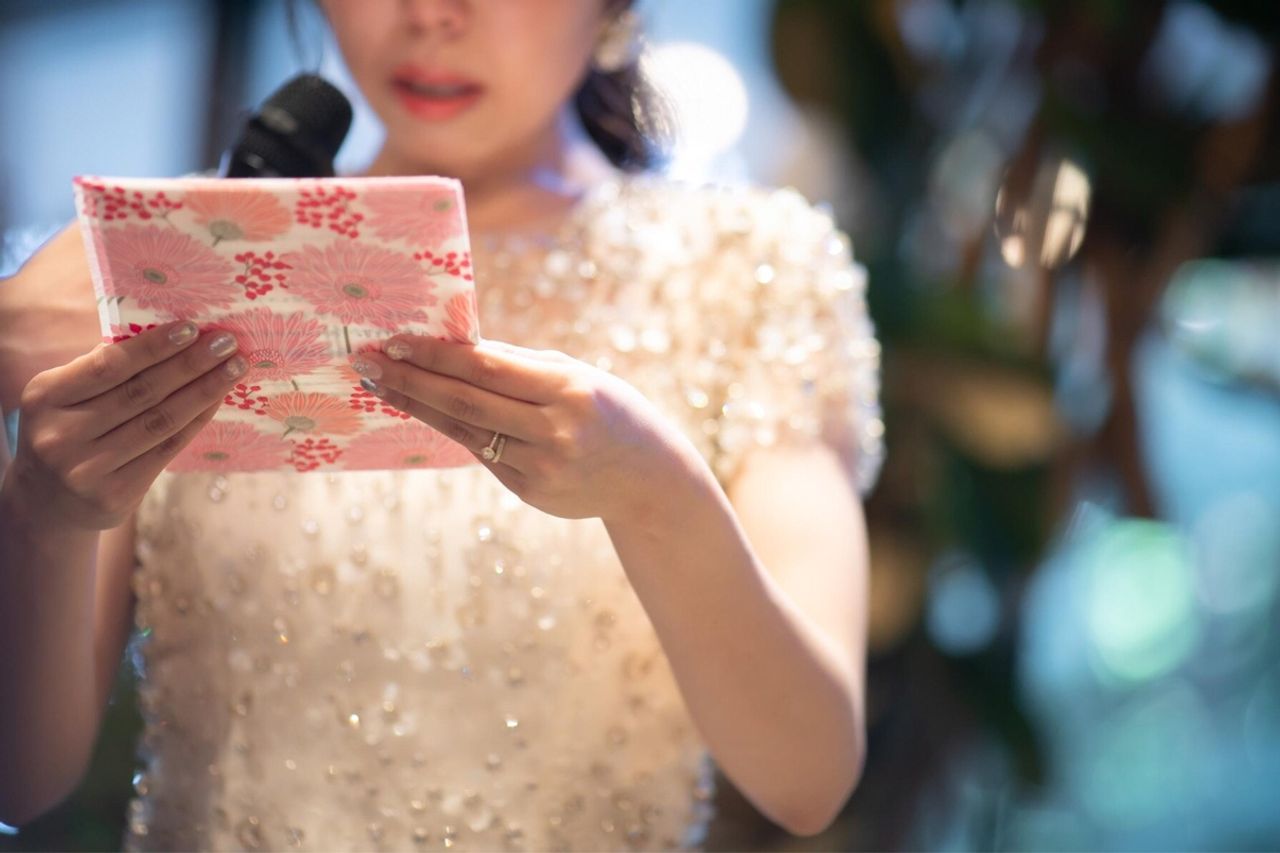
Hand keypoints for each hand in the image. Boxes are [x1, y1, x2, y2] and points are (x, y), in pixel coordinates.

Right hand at [6, 321, 246, 530]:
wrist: (50, 502)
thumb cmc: (70, 429)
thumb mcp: (67, 396)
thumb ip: (104, 368)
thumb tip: (167, 332)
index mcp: (45, 397)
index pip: (108, 365)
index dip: (153, 346)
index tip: (192, 327)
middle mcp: (60, 434)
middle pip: (141, 393)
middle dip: (190, 364)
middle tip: (228, 342)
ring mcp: (87, 468)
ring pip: (160, 422)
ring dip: (205, 391)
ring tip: (235, 368)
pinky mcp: (114, 494)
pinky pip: (167, 449)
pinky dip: (197, 420)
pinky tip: (218, 399)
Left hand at [351, 335, 697, 522]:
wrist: (648, 478)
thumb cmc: (608, 410)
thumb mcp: (576, 376)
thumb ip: (518, 365)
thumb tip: (453, 346)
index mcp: (568, 390)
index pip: (487, 369)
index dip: (435, 355)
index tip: (393, 341)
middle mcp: (554, 431)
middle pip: (465, 403)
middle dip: (410, 380)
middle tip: (366, 361)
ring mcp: (541, 467)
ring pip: (465, 432)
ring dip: (417, 406)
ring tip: (380, 385)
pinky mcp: (529, 492)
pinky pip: (482, 454)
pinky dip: (451, 430)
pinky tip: (424, 409)